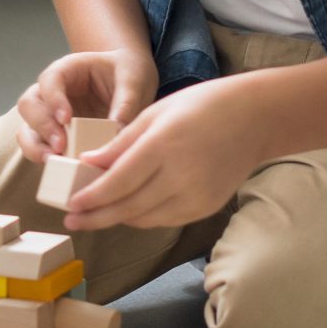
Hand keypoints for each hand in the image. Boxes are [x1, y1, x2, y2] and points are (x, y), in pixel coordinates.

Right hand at [15, 49, 156, 161]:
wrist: (128, 81)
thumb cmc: (127, 74)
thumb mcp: (132, 82)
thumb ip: (124, 105)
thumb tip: (116, 136)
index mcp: (67, 70)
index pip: (50, 80)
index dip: (53, 99)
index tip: (66, 119)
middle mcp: (50, 92)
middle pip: (29, 105)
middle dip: (42, 127)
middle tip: (61, 145)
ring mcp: (49, 115)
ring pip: (27, 129)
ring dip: (36, 147)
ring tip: (54, 161)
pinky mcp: (54, 136)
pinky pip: (39, 148)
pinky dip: (44, 158)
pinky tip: (60, 169)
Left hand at [60, 77, 266, 231]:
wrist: (255, 119)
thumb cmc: (201, 106)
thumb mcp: (155, 114)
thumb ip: (121, 143)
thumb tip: (88, 164)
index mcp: (164, 145)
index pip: (119, 181)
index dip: (92, 197)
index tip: (70, 205)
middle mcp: (181, 175)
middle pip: (129, 206)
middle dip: (96, 217)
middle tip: (72, 221)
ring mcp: (196, 196)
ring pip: (145, 218)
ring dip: (117, 218)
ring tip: (94, 216)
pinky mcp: (206, 207)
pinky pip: (165, 220)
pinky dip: (142, 217)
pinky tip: (127, 211)